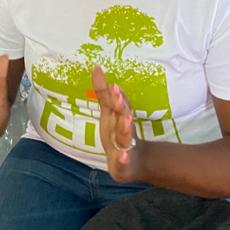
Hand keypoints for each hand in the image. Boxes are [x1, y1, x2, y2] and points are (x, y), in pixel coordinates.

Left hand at [92, 65, 141, 182]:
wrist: (133, 163)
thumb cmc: (117, 132)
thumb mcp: (109, 111)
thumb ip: (103, 92)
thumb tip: (96, 67)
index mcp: (119, 116)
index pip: (118, 104)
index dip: (116, 95)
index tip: (114, 85)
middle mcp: (123, 128)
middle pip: (123, 116)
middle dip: (121, 106)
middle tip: (118, 96)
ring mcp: (125, 145)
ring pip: (125, 135)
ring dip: (125, 127)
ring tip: (126, 119)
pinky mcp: (124, 162)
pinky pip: (123, 160)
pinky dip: (124, 158)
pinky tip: (123, 156)